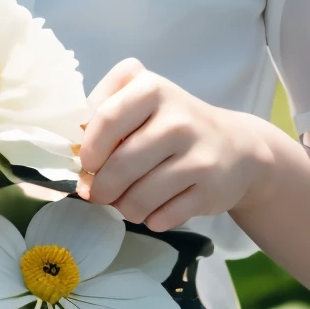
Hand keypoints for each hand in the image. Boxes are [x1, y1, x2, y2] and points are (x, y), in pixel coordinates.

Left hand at [76, 58, 273, 230]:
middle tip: (101, 192)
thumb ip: (102, 113)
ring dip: (124, 208)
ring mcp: (198, 156)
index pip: (105, 119)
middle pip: (118, 167)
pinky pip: (161, 218)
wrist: (237, 147)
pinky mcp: (210, 189)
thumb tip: (72, 152)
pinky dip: (151, 219)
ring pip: (137, 199)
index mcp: (153, 89)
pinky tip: (158, 207)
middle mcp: (178, 119)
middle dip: (101, 189)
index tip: (89, 163)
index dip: (89, 150)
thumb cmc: (173, 124)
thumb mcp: (141, 101)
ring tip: (129, 200)